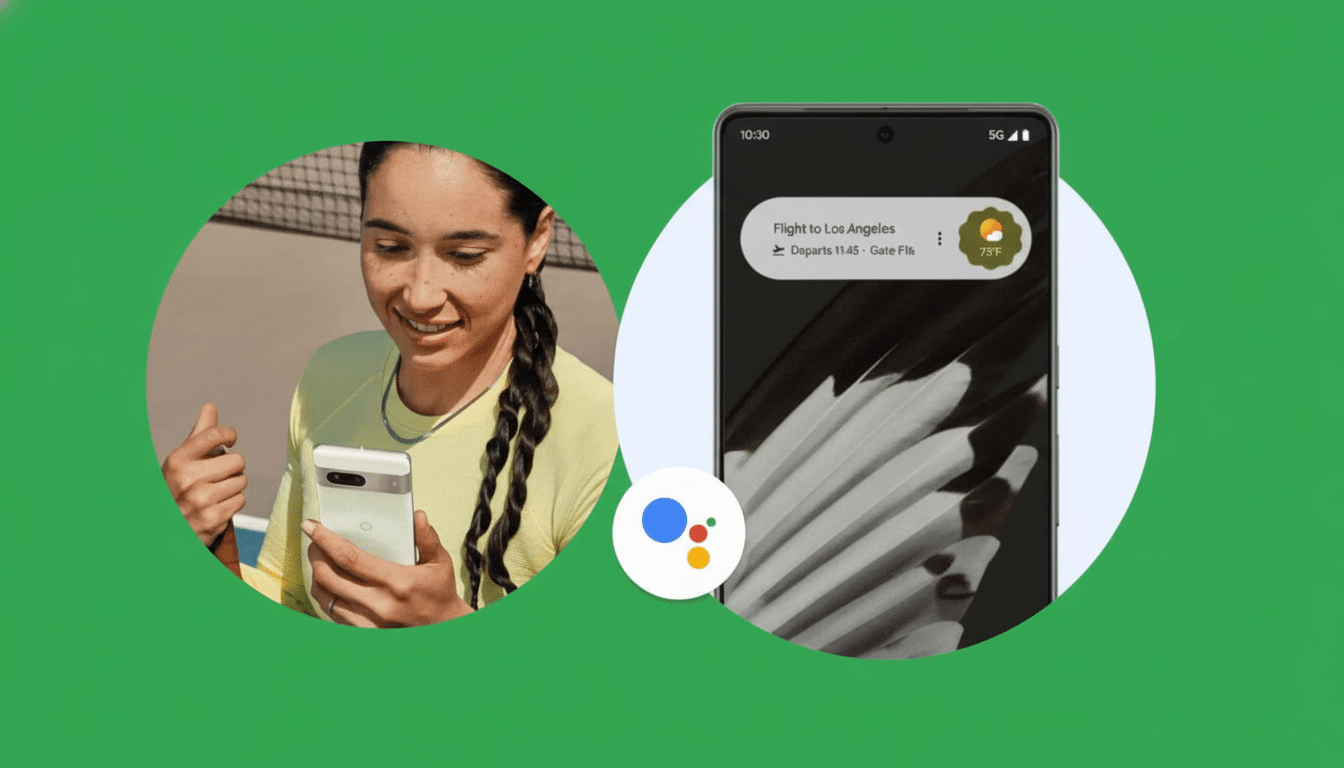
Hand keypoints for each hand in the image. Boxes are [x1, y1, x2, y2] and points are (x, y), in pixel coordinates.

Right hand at [161, 403, 246, 545]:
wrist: (166, 529)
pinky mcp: (213, 519)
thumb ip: (200, 435)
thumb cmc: (178, 488)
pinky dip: (232, 503)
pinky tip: (216, 506)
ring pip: (241, 481)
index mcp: (178, 460)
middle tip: (217, 475)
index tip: (231, 439)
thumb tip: (210, 407)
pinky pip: (241, 500)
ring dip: (233, 486)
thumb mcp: (182, 461)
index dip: (229, 434)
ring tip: (215, 492)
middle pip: (237, 460)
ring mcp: (201, 501)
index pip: (214, 435)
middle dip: (232, 468)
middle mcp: (188, 479)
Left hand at [305, 510, 473, 627]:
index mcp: (397, 582)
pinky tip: (329, 585)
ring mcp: (368, 622)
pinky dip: (326, 596)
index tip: (312, 527)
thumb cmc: (439, 595)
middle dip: (315, 555)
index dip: (326, 540)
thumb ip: (427, 538)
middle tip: (314, 542)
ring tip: (320, 562)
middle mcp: (379, 604)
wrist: (443, 629)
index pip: (350, 557)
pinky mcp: (364, 633)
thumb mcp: (440, 563)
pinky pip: (332, 614)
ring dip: (317, 576)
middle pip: (329, 577)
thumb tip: (418, 516)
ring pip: (325, 597)